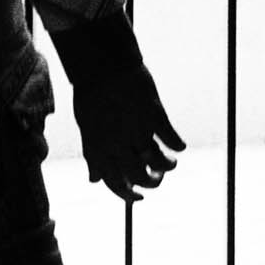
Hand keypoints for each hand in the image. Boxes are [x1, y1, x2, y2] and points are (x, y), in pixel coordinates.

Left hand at [71, 62, 184, 202]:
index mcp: (99, 148)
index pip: (114, 183)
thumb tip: (93, 181)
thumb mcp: (86, 129)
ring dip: (168, 166)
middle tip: (157, 177)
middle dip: (152, 182)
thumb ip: (93, 156)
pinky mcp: (154, 115)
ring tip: (170, 161)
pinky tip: (178, 145)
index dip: (127, 195)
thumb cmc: (91, 97)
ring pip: (159, 162)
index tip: (139, 198)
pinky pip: (171, 139)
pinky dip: (178, 145)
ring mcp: (137, 130)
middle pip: (140, 177)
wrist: (101, 66)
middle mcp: (118, 143)